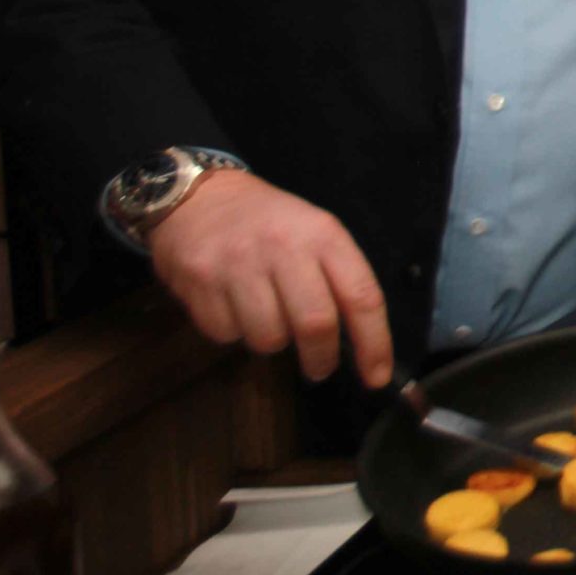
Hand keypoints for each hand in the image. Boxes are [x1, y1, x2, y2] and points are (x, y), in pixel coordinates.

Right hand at [149, 170, 393, 386]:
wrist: (200, 197)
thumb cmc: (270, 223)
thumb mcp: (314, 232)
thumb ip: (337, 278)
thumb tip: (361, 343)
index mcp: (323, 235)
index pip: (361, 296)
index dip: (374, 343)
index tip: (376, 377)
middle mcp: (283, 248)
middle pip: (315, 324)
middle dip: (321, 359)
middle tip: (319, 368)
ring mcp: (238, 265)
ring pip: (268, 338)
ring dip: (273, 342)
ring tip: (268, 318)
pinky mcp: (199, 282)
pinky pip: (227, 335)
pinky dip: (235, 332)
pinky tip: (233, 305)